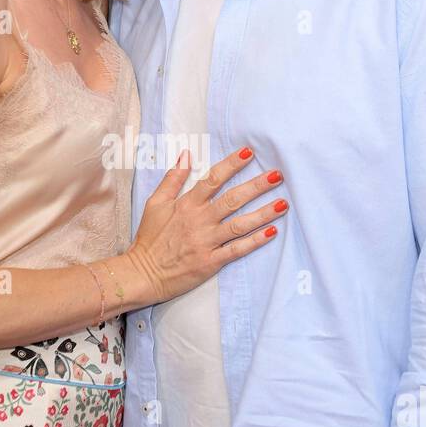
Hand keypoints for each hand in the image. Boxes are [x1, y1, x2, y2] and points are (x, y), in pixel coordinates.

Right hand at [123, 145, 288, 304]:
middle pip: (233, 199)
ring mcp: (206, 241)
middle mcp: (199, 220)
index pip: (212, 179)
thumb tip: (185, 155)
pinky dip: (255, 241)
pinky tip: (272, 232)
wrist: (142, 273)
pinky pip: (237, 250)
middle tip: (277, 176)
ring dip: (263, 213)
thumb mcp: (155, 203)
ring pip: (240, 224)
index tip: (249, 153)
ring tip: (283, 203)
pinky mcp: (211, 261)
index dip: (231, 165)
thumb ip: (172, 179)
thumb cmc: (149, 238)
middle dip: (256, 186)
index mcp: (186, 204)